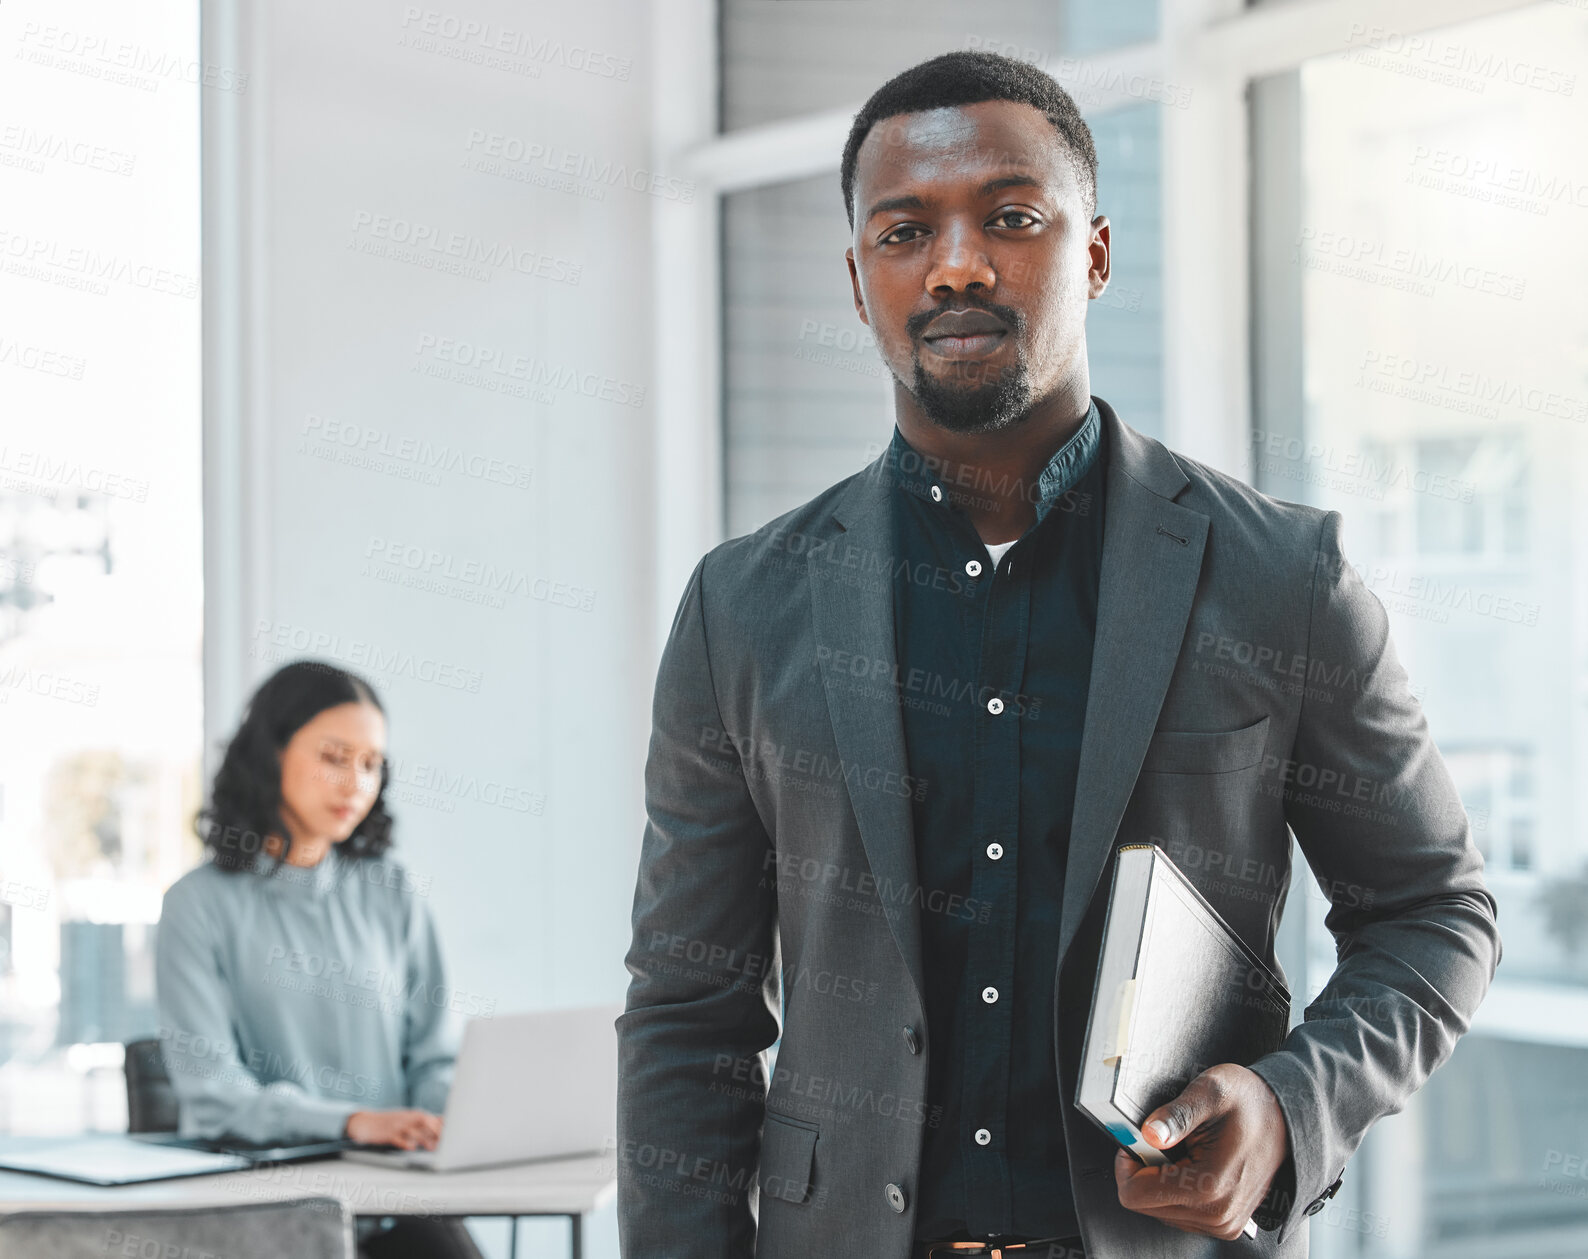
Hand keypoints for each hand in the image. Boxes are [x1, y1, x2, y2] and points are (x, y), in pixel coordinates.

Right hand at [345, 1109, 443, 1149]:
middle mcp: (408, 1118)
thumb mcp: (408, 1120)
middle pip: (426, 1122)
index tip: (456, 1132)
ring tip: (432, 1147)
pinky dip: (405, 1142)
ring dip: (424, 1138)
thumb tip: (444, 1125)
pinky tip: (411, 1147)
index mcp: (415, 1115)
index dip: (444, 1125)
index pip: (433, 1118)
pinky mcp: (387, 1134)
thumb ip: (425, 1124)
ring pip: (413, 1130)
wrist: (366, 1122)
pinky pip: (397, 1138)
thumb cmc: (391, 1123)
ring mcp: (397, 1126)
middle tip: (448, 1141)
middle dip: (437, 1130)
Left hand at [1114, 1063, 1287, 1240]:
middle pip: (1145, 1205)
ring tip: (1185, 1150)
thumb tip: (1149, 1134)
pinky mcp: (1225, 1222)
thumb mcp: (1211, 1091)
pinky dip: (1176, 1188)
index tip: (1137, 1139)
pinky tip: (1193, 1163)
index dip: (1127, 1163)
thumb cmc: (1251, 1102)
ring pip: (1160, 1210)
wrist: (1286, 1117)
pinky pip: (1179, 1212)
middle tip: (1166, 1140)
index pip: (1135, 1195)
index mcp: (1209, 1187)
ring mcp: (1223, 1223)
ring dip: (1162, 1179)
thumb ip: (1176, 1114)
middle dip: (1146, 1170)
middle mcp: (1217, 1215)